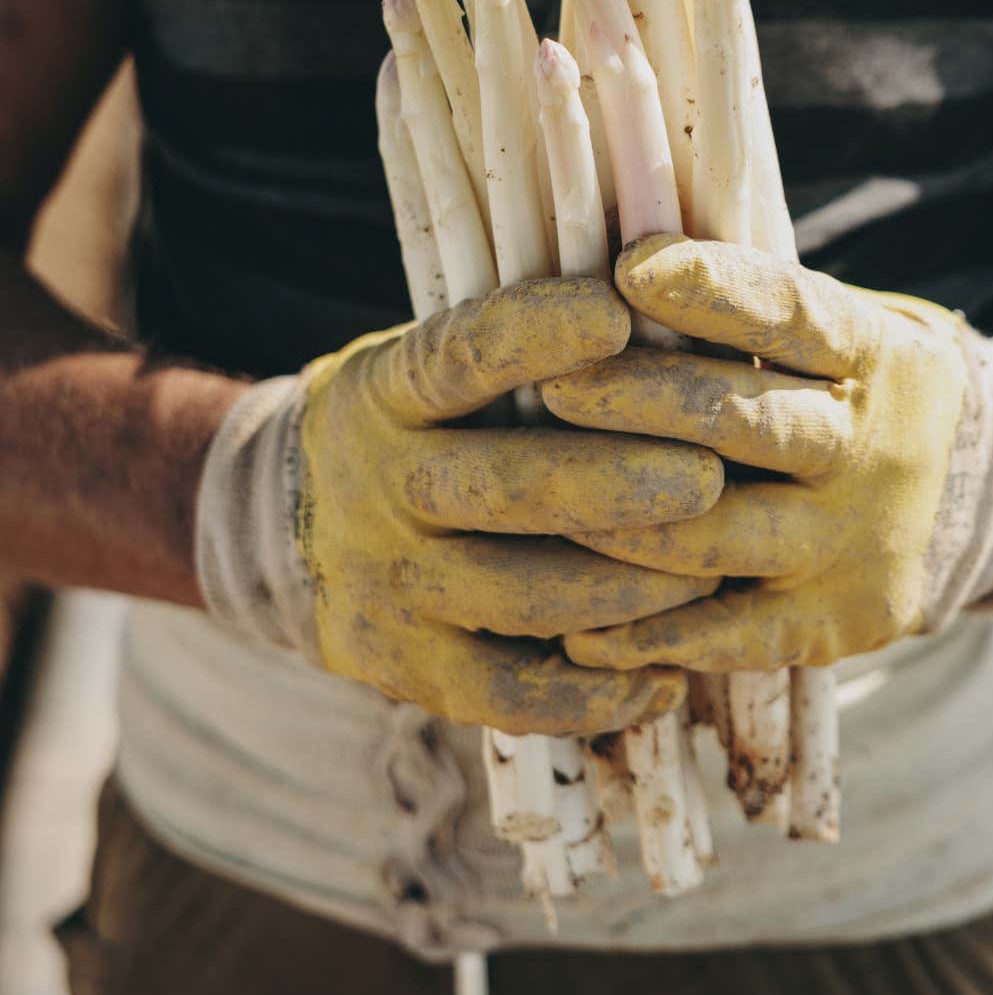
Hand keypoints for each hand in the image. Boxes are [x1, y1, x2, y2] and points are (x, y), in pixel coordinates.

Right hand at [196, 277, 723, 733]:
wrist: (278, 530)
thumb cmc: (413, 426)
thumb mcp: (427, 368)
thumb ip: (514, 352)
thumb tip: (655, 298)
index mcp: (387, 393)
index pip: (459, 355)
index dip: (534, 334)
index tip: (616, 311)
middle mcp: (380, 485)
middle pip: (505, 485)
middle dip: (616, 483)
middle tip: (708, 477)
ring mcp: (391, 583)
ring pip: (522, 595)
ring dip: (628, 590)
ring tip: (713, 572)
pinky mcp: (409, 669)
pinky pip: (507, 694)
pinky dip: (594, 697)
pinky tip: (667, 679)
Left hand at [541, 237, 992, 672]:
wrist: (969, 498)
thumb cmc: (836, 388)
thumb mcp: (827, 329)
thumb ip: (742, 301)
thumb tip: (618, 250)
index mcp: (872, 352)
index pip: (790, 312)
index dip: (711, 290)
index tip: (628, 268)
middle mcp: (872, 446)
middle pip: (746, 423)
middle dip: (640, 402)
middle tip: (553, 385)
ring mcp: (857, 539)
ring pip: (720, 533)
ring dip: (619, 521)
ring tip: (535, 498)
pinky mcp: (840, 621)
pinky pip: (731, 634)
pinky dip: (649, 635)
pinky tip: (577, 633)